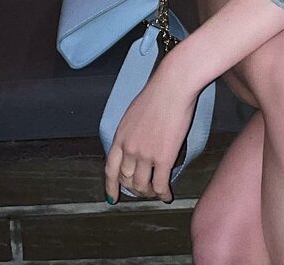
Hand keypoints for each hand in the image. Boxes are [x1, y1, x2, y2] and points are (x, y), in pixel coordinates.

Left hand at [104, 54, 196, 203]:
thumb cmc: (157, 93)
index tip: (112, 197)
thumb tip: (137, 141)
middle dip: (134, 189)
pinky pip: (160, 184)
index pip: (110, 168)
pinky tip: (167, 195)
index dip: (111, 186)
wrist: (172, 87)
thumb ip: (132, 131)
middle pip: (127, 179)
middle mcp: (129, 149)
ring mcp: (145, 155)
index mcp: (120, 136)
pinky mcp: (163, 157)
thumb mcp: (134, 113)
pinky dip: (163, 193)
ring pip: (142, 185)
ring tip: (156, 192)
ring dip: (148, 192)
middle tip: (143, 191)